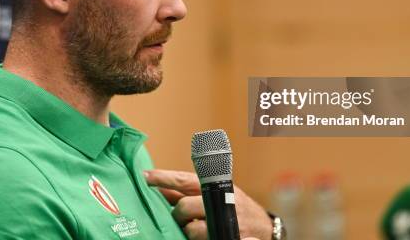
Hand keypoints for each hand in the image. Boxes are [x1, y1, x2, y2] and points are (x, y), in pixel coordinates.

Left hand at [144, 169, 272, 239]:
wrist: (265, 229)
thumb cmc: (234, 208)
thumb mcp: (215, 194)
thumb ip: (188, 192)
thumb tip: (161, 188)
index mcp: (214, 185)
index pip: (183, 179)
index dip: (163, 177)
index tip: (144, 176)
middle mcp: (219, 200)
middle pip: (184, 206)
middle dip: (178, 214)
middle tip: (180, 217)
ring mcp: (224, 220)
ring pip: (192, 229)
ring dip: (190, 231)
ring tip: (197, 228)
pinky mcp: (226, 237)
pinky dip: (200, 239)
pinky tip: (205, 236)